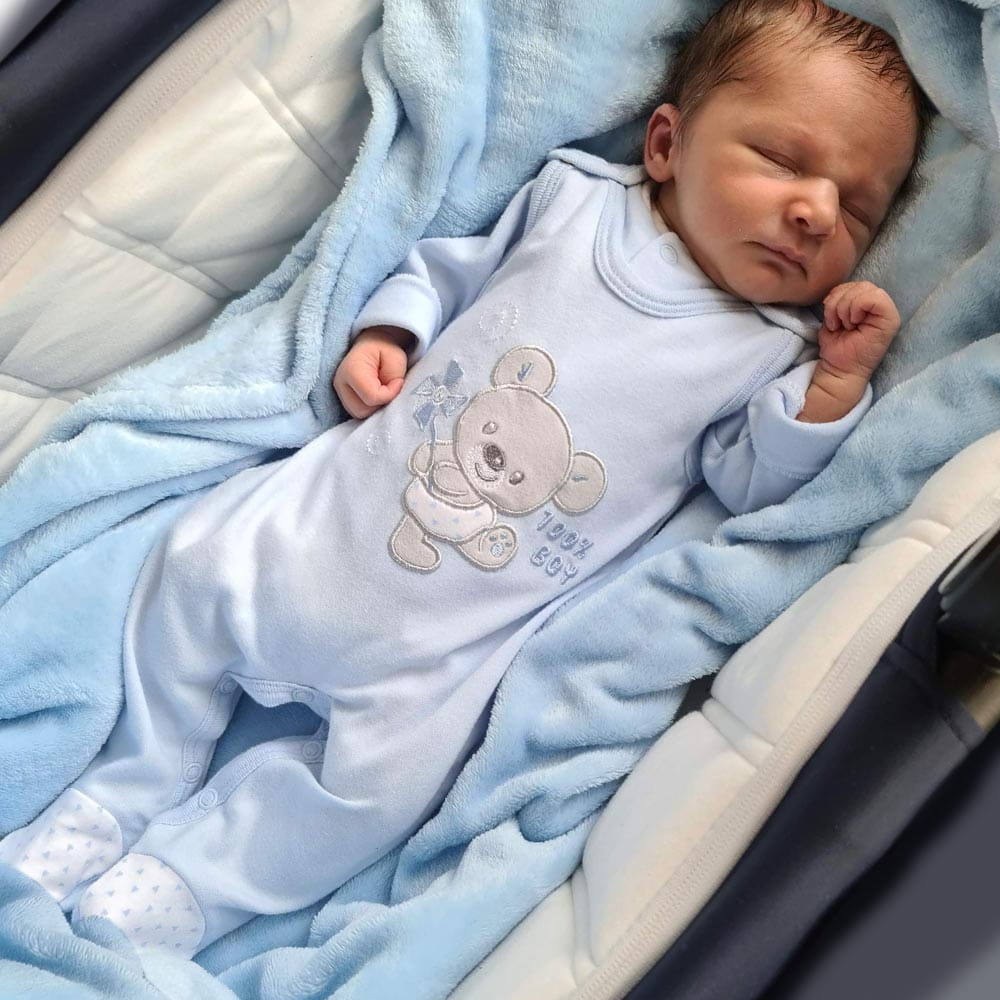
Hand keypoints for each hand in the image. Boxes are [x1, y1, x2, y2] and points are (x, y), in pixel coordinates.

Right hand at [333, 326, 414, 418]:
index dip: (389, 394)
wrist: (373, 344)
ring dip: (375, 407)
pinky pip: (358, 413)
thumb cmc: (385, 350)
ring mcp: (339, 393)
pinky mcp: (342, 399)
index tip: (398, 382)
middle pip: (362, 411)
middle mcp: (340, 383)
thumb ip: (394, 379)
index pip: (372, 397)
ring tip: (382, 391)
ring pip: (359, 414)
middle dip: (380, 403)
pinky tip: (376, 397)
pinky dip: (370, 408)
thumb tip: (389, 399)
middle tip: (389, 388)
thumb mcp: (397, 358)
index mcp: (351, 370)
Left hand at [798, 281, 899, 423]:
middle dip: (838, 302)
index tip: (832, 318)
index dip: (837, 296)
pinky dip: (856, 308)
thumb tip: (835, 292)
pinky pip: (874, 298)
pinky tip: (852, 324)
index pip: (854, 284)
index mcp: (868, 304)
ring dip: (844, 308)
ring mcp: (888, 312)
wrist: (839, 370)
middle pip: (859, 284)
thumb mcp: (833, 316)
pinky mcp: (891, 320)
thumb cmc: (837, 346)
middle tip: (837, 323)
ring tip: (844, 326)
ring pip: (865, 288)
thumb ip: (839, 299)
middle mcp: (881, 306)